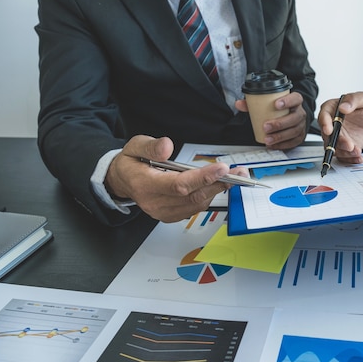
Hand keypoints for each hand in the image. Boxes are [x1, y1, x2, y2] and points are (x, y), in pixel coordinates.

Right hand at [105, 135, 247, 222]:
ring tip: (235, 175)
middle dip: (218, 183)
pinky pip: (196, 207)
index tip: (222, 168)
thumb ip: (151, 146)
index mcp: (145, 185)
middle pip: (193, 196)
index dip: (202, 178)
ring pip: (198, 203)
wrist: (123, 181)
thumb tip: (167, 146)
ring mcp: (164, 212)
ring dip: (218, 189)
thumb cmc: (131, 163)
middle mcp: (155, 203)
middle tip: (239, 171)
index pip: (178, 184)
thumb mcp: (134, 146)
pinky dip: (210, 195)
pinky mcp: (172, 215)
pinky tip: (220, 183)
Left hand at [235, 92, 306, 149]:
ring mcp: (301, 125)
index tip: (276, 104)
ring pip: (293, 131)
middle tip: (266, 126)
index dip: (287, 101)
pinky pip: (293, 142)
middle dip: (279, 123)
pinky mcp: (300, 136)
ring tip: (268, 139)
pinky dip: (282, 145)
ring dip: (280, 136)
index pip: (295, 99)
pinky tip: (273, 145)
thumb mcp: (269, 102)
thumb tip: (239, 104)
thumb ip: (254, 102)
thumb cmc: (281, 109)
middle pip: (294, 118)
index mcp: (295, 101)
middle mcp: (300, 113)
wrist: (292, 116)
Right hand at [317, 92, 362, 163]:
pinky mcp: (342, 148)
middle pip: (327, 135)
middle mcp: (331, 125)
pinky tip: (358, 157)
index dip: (324, 123)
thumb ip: (352, 100)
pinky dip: (350, 159)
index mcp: (332, 109)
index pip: (323, 116)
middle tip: (349, 145)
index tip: (329, 130)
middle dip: (338, 142)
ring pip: (334, 148)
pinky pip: (342, 156)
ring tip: (357, 151)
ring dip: (345, 152)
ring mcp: (336, 137)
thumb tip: (343, 107)